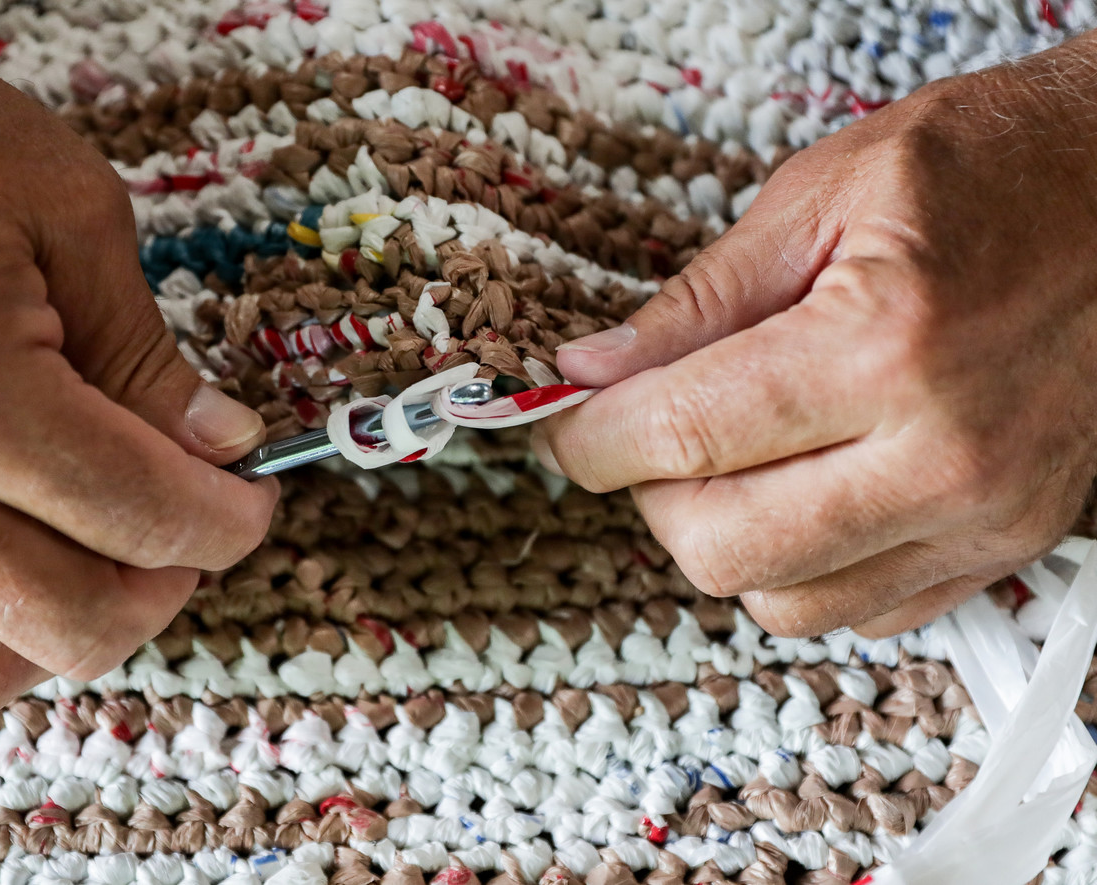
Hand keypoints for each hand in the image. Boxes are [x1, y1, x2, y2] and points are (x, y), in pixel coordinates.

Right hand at [0, 3, 276, 714]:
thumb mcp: (74, 215)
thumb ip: (152, 355)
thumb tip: (223, 446)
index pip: (145, 516)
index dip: (231, 521)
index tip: (254, 498)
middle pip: (75, 624)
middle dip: (170, 585)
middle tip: (196, 523)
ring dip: (71, 633)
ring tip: (111, 556)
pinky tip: (13, 569)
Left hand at [540, 35, 1096, 638]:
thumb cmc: (992, 169)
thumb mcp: (824, 193)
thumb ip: (697, 300)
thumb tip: (592, 372)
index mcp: (886, 346)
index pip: (687, 435)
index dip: (594, 441)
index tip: (561, 430)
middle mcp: (944, 455)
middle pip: (724, 548)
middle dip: (648, 499)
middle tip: (640, 437)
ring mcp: (986, 516)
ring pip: (785, 604)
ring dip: (721, 543)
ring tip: (725, 462)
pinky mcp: (1007, 546)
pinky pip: (861, 614)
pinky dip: (800, 571)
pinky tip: (798, 494)